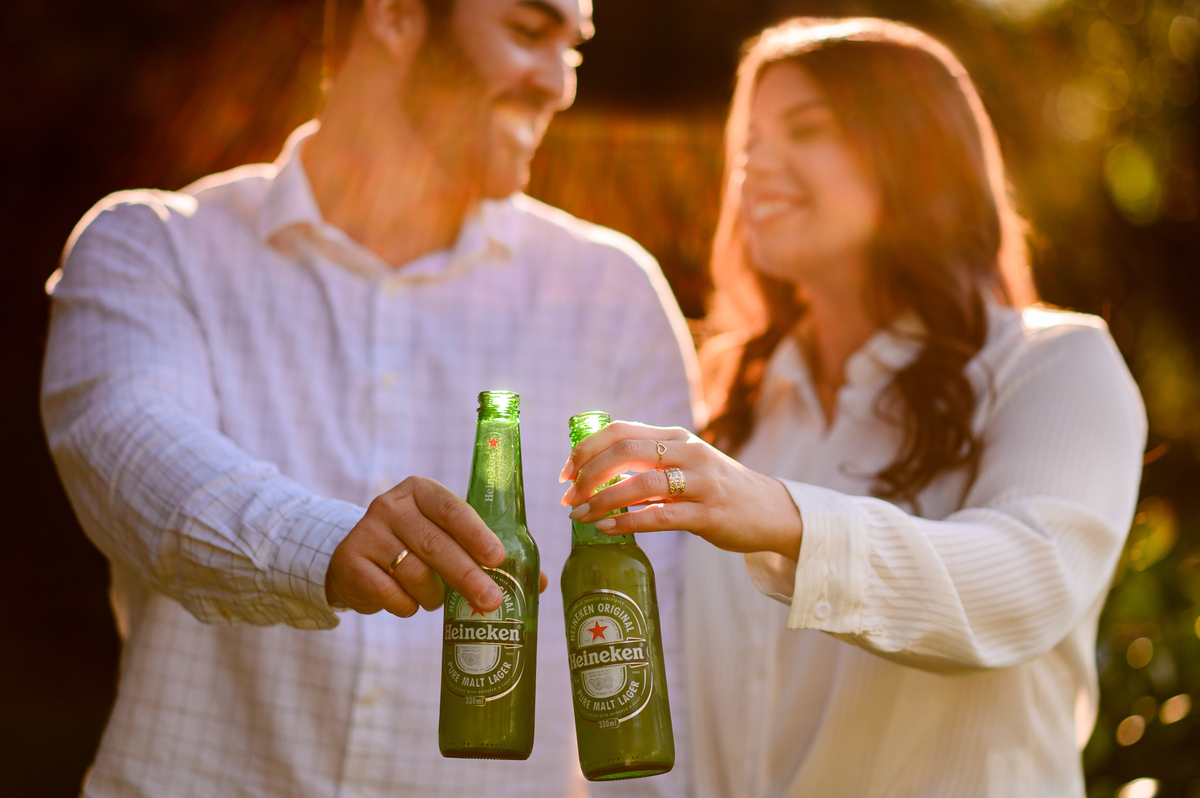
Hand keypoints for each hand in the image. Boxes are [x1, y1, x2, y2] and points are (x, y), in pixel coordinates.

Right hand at [327, 476, 547, 618]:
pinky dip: (408, 606)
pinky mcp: (350, 562)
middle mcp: (391, 505)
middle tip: (492, 600)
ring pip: (415, 573)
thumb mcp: (446, 537)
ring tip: (436, 598)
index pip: (453, 508)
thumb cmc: (414, 546)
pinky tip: (409, 601)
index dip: (476, 534)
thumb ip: (485, 552)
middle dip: (468, 576)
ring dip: (434, 595)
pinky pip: (390, 594)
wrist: (354, 558)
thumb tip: (537, 581)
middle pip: (436, 544)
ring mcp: (367, 532)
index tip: (498, 558)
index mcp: (421, 491)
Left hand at [560, 422, 802, 559]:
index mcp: (676, 437)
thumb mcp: (685, 462)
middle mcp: (687, 453)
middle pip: (624, 452)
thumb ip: (649, 461)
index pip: (620, 431)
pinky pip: (658, 517)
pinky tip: (607, 529)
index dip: (585, 449)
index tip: (565, 472)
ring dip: (601, 501)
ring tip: (580, 516)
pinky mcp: (707, 514)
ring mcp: (700, 483)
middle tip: (569, 497)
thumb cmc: (717, 487)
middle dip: (587, 474)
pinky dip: (627, 522)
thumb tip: (597, 469)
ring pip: (639, 485)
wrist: (769, 510)